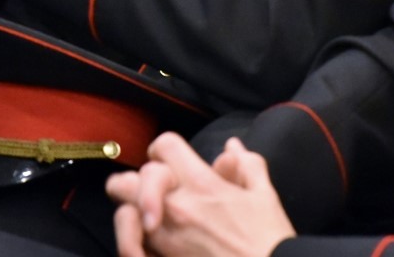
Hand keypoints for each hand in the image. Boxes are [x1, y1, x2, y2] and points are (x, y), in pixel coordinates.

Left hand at [107, 136, 294, 256]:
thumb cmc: (269, 239)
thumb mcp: (265, 196)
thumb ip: (247, 165)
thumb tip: (232, 147)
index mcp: (202, 184)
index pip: (164, 146)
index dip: (163, 149)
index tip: (169, 161)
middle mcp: (177, 207)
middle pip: (130, 180)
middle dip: (132, 182)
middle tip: (139, 189)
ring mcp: (165, 239)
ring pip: (124, 214)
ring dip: (130, 211)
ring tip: (139, 216)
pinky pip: (130, 247)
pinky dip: (131, 241)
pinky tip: (141, 240)